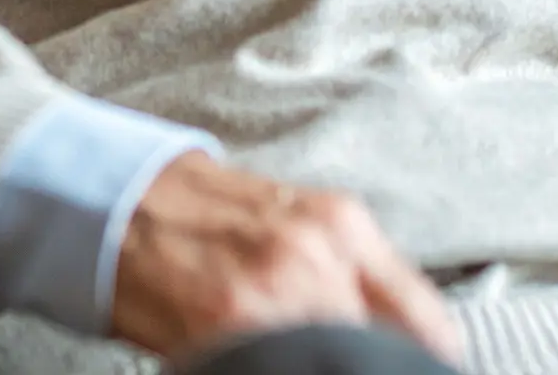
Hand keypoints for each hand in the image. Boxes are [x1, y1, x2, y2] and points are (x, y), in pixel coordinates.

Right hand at [110, 152, 463, 364]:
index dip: (430, 362)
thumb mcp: (301, 226)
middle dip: (368, 367)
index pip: (426, 320)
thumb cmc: (213, 216)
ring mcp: (272, 290)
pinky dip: (271, 365)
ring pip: (332, 357)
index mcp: (345, 226)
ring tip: (299, 361)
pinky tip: (257, 361)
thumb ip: (354, 278)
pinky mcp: (224, 321)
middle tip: (354, 369)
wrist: (128, 199)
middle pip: (380, 349)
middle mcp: (318, 253)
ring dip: (322, 364)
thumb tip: (396, 342)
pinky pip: (269, 362)